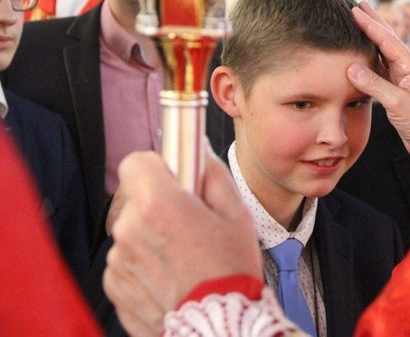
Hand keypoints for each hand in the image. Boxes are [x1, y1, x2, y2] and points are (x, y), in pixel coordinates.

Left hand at [103, 147, 262, 335]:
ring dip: (152, 237)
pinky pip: (127, 260)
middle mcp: (129, 228)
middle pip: (137, 198)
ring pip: (132, 231)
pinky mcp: (115, 285)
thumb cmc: (231, 270)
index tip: (174, 179)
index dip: (157, 167)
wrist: (218, 328)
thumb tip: (196, 148)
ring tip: (184, 258)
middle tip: (191, 225)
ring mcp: (119, 259)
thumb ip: (212, 173)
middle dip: (160, 204)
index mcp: (158, 203)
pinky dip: (145, 265)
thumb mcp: (236, 213)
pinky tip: (172, 277)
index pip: (136, 161)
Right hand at [348, 1, 409, 171]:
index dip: (371, 24)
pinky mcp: (398, 92)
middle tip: (358, 5)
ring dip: (371, 39)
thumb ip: (375, 85)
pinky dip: (370, 60)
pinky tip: (361, 57)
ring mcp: (403, 80)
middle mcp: (408, 69)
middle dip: (373, 22)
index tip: (355, 9)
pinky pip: (381, 71)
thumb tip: (352, 68)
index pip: (387, 40)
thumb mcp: (398, 104)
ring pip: (383, 54)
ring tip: (358, 24)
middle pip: (387, 40)